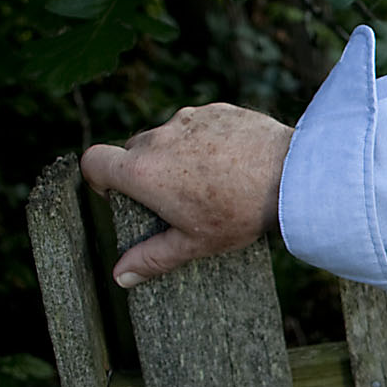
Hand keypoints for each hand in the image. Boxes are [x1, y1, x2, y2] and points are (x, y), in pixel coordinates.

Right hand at [81, 103, 294, 287]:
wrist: (293, 175)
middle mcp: (159, 137)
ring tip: (210, 180)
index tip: (118, 193)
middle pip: (133, 150)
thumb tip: (120, 277)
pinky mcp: (219, 109)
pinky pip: (201, 123)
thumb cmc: (240, 212)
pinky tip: (233, 160)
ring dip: (177, 153)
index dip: (99, 177)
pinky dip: (207, 139)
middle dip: (144, 170)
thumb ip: (152, 258)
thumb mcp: (194, 243)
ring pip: (169, 135)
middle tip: (174, 196)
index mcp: (142, 170)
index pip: (93, 161)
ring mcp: (190, 118)